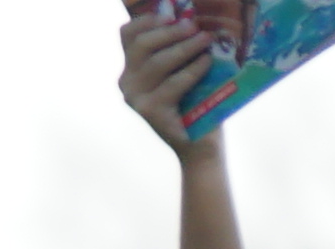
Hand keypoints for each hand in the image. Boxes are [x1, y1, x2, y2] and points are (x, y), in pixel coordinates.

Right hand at [117, 5, 219, 149]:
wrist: (201, 148)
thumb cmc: (196, 107)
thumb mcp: (183, 73)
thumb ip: (177, 52)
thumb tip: (190, 19)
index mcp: (131, 70)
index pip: (128, 35)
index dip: (147, 21)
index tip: (171, 15)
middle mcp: (127, 82)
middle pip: (142, 45)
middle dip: (170, 32)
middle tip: (195, 26)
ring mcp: (136, 98)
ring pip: (158, 62)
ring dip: (185, 47)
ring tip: (207, 40)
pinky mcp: (150, 111)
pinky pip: (173, 83)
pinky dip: (192, 70)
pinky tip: (207, 61)